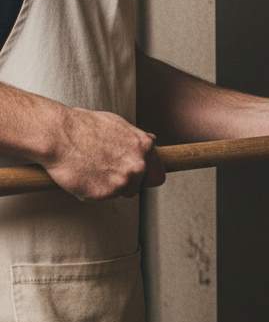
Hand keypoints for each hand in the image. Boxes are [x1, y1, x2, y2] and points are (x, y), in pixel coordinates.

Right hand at [40, 108, 166, 200]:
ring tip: (91, 169)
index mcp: (145, 147)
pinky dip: (91, 190)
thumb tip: (151, 140)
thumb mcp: (117, 124)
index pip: (157, 174)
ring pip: (120, 192)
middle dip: (128, 183)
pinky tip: (81, 175)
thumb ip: (136, 138)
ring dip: (109, 186)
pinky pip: (100, 197)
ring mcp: (123, 181)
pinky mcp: (104, 193)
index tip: (138, 177)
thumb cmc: (82, 126)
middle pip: (140, 186)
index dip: (146, 176)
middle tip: (109, 174)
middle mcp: (138, 165)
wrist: (57, 134)